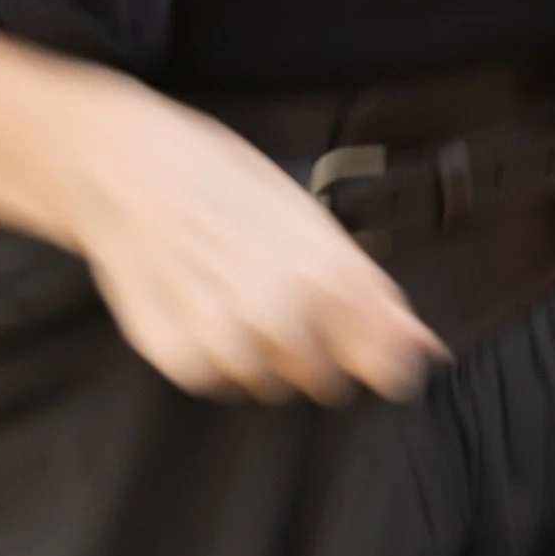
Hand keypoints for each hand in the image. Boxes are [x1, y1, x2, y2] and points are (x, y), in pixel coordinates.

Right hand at [0, 32, 447, 402]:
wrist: (124, 168)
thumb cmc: (224, 180)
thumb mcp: (311, 220)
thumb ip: (374, 296)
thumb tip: (430, 351)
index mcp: (330, 274)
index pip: (389, 365)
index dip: (387, 362)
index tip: (379, 356)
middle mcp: (282, 315)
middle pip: (328, 382)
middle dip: (317, 352)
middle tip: (282, 300)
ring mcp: (226, 342)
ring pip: (272, 387)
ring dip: (263, 356)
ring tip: (233, 296)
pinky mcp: (177, 358)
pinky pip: (218, 384)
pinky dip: (213, 358)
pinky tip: (199, 310)